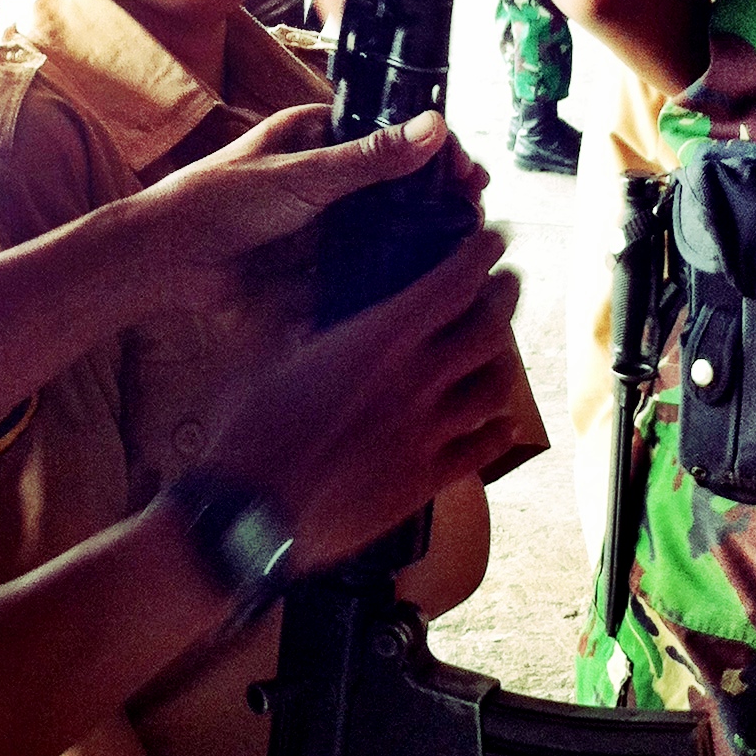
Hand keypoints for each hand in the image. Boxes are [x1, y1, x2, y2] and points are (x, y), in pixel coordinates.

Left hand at [148, 106, 488, 311]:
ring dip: (421, 226)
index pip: (390, 132)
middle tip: (475, 208)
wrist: (166, 261)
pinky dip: (394, 260)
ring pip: (383, 218)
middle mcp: (322, 172)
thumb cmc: (220, 201)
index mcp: (315, 133)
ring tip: (465, 239)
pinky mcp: (312, 258)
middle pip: (394, 177)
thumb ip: (370, 158)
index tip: (468, 170)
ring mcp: (319, 217)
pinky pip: (363, 256)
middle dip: (437, 189)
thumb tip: (434, 128)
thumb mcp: (303, 175)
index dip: (434, 148)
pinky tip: (426, 271)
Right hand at [208, 227, 521, 573]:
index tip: (494, 239)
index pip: (452, 284)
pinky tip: (502, 422)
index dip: (481, 255)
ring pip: (496, 387)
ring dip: (505, 360)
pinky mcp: (425, 482)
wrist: (252, 517)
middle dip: (505, 297)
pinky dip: (499, 429)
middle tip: (507, 282)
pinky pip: (482, 449)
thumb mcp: (261, 357)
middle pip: (489, 329)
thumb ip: (287, 320)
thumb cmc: (247, 433)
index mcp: (379, 342)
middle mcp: (416, 382)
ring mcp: (427, 435)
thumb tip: (297, 299)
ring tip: (501, 348)